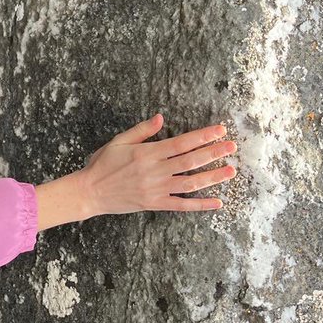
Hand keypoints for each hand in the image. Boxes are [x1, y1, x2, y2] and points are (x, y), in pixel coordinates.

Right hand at [76, 113, 236, 218]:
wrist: (90, 192)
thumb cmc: (103, 164)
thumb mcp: (119, 141)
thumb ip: (142, 131)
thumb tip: (161, 118)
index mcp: (148, 153)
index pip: (182, 142)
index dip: (203, 136)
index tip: (219, 130)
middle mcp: (155, 171)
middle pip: (191, 160)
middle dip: (214, 153)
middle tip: (232, 147)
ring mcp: (156, 189)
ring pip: (191, 182)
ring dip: (213, 177)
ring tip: (230, 171)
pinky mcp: (155, 203)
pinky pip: (182, 205)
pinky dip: (200, 205)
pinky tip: (217, 202)